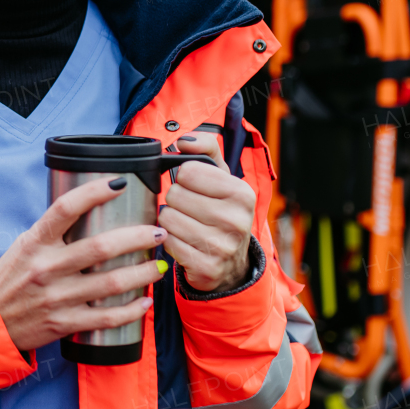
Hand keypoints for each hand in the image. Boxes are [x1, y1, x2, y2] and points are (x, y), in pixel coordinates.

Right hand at [0, 177, 167, 352]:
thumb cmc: (13, 277)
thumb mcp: (26, 245)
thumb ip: (54, 232)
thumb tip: (93, 210)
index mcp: (35, 242)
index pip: (65, 209)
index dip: (94, 192)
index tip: (120, 183)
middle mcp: (46, 268)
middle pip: (100, 247)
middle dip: (138, 237)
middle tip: (158, 231)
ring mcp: (57, 297)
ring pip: (111, 283)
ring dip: (143, 272)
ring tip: (159, 264)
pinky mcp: (65, 323)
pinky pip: (106, 317)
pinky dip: (131, 310)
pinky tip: (145, 301)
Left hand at [160, 132, 255, 292]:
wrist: (233, 261)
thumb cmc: (221, 211)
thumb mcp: (221, 177)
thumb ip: (205, 147)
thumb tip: (184, 141)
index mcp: (241, 193)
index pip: (187, 171)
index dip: (184, 178)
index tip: (194, 187)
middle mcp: (236, 220)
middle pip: (175, 195)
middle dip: (176, 200)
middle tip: (189, 209)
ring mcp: (223, 246)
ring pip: (168, 218)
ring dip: (170, 220)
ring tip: (186, 224)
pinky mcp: (207, 267)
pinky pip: (168, 242)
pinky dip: (170, 240)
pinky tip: (184, 241)